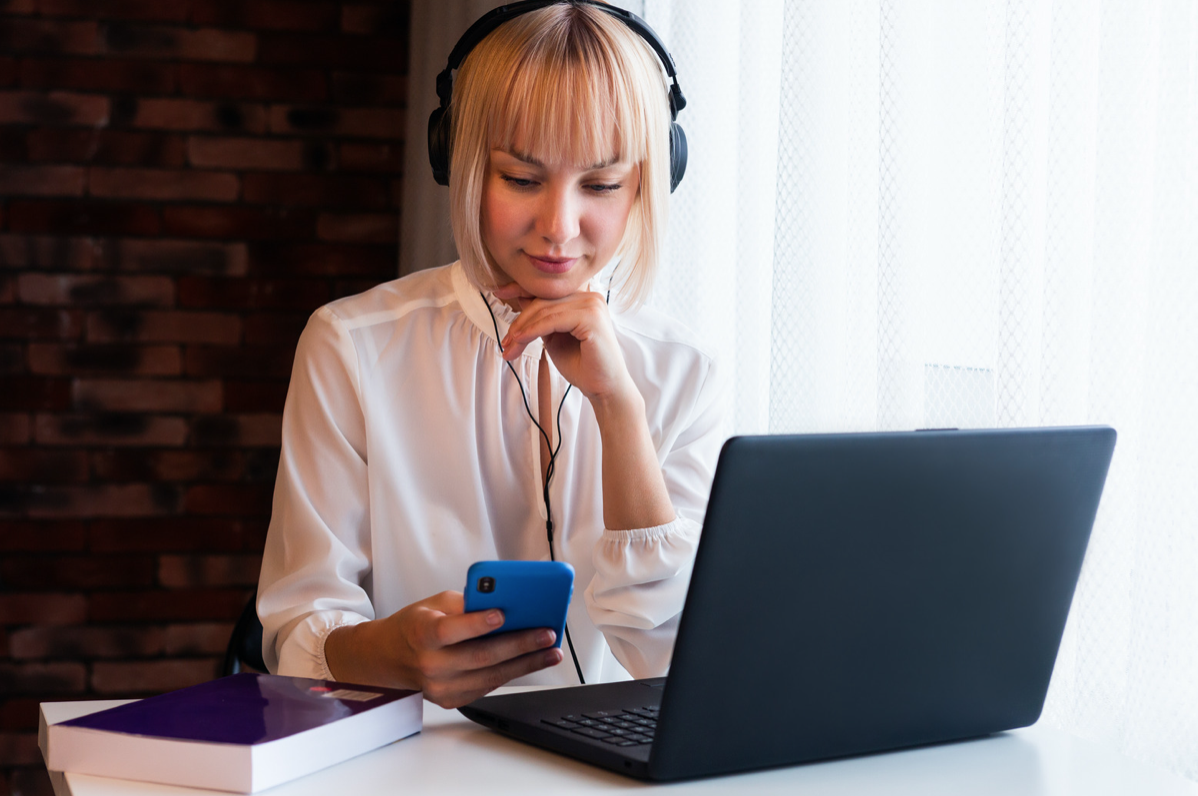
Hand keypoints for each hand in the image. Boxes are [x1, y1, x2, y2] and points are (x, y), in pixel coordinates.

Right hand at [325, 591, 561, 708]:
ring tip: (550, 652)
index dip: (478, 622)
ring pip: (491, 676)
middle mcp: (430, 664)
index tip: (503, 613)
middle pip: (481, 656)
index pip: (451, 629)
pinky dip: (511, 673)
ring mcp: (440, 687)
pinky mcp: (451, 699)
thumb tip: (507, 602)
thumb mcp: (435, 603)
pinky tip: (530, 662)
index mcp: (422, 633)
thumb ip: (468, 603)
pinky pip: (487, 686)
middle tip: (546, 634)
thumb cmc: (416, 625)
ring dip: (526, 664)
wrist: (389, 657)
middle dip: (520, 644)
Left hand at [493, 282, 634, 404]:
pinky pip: (552, 320)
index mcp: (583, 298)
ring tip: (509, 347)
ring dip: (522, 330)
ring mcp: (592, 305)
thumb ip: (543, 320)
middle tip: (505, 342)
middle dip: (519, 321)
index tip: (498, 292)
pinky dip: (532, 330)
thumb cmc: (583, 366)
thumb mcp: (555, 337)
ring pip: (544, 310)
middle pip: (543, 300)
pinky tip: (520, 341)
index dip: (521, 289)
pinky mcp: (591, 317)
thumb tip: (519, 302)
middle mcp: (590, 297)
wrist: (604, 388)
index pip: (548, 290)